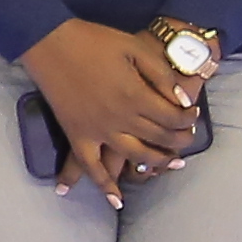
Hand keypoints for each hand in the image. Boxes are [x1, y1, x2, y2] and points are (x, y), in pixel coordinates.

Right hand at [19, 18, 200, 202]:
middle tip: (186, 137)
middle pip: (159, 138)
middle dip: (179, 140)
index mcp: (135, 95)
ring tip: (171, 164)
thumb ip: (162, 76)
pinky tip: (116, 201)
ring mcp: (97, 130)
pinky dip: (103, 184)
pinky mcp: (77, 134)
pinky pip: (90, 166)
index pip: (174, 117)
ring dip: (157, 163)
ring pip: (135, 156)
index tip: (192, 114)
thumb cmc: (94, 40)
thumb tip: (183, 103)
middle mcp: (120, 118)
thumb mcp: (135, 48)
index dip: (188, 118)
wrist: (49, 41)